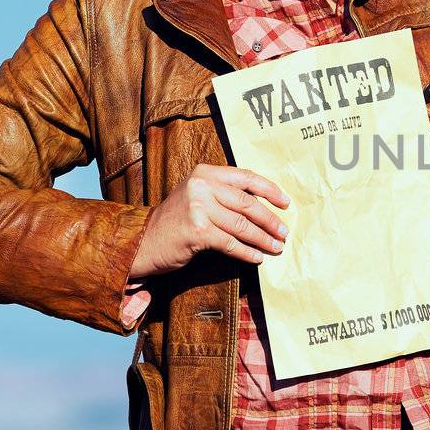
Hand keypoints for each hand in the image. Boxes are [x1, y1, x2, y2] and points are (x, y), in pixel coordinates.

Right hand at [128, 164, 290, 278]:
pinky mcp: (197, 231)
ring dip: (263, 239)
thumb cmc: (175, 221)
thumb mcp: (198, 196)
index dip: (270, 190)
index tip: (286, 203)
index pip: (247, 177)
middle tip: (284, 233)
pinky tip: (258, 258)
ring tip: (276, 247)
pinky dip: (248, 252)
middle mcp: (202, 185)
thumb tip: (264, 206)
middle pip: (248, 203)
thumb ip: (224, 194)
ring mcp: (199, 207)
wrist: (142, 241)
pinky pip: (231, 243)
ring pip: (242, 225)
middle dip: (270, 220)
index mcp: (206, 172)